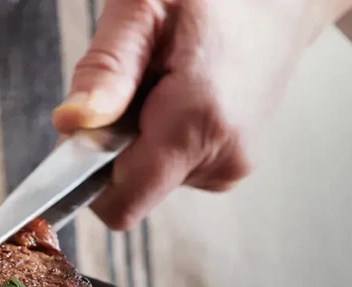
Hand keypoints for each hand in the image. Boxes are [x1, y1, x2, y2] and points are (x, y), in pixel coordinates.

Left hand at [53, 0, 351, 229]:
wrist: (280, 1)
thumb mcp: (144, 11)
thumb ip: (107, 70)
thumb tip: (71, 124)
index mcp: (198, 122)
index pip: (120, 202)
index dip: (86, 171)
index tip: (88, 125)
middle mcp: (222, 157)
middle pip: (131, 188)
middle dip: (116, 142)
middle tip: (140, 80)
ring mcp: (232, 166)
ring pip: (151, 177)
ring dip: (141, 136)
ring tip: (170, 78)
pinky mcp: (233, 164)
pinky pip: (174, 166)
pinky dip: (166, 136)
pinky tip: (186, 92)